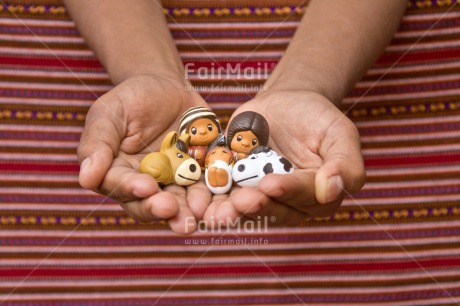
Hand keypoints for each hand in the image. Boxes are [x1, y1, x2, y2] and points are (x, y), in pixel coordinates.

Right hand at [77, 74, 211, 233]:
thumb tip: (86, 178)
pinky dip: (214, 194)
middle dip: (161, 208)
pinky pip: (208, 187)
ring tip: (197, 214)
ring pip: (181, 202)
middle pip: (151, 204)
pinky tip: (220, 199)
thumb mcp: (109, 113)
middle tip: (171, 210)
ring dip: (189, 211)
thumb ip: (98, 143)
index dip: (131, 189)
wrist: (167, 87)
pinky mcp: (200, 174)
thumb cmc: (131, 99)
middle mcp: (147, 184)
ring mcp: (176, 182)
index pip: (121, 186)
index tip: (145, 187)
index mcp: (118, 173)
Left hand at [204, 90, 364, 225]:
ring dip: (231, 211)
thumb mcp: (340, 133)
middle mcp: (289, 202)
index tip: (271, 184)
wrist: (286, 103)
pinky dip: (213, 197)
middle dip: (256, 206)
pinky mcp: (237, 184)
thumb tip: (332, 191)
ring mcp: (261, 195)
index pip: (305, 196)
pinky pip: (225, 194)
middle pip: (274, 209)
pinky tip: (200, 199)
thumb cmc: (317, 118)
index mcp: (318, 194)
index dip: (288, 191)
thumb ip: (345, 164)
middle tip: (240, 202)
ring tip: (217, 212)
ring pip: (247, 208)